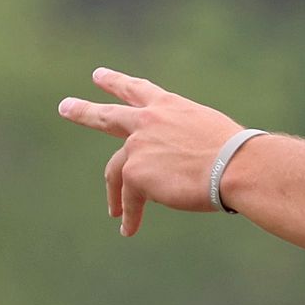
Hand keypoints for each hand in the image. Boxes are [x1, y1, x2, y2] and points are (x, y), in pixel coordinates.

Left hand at [58, 68, 241, 235]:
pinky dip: (131, 215)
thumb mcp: (210, 133)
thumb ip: (185, 140)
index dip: (117, 82)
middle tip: (66, 107)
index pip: (139, 90)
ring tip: (111, 210)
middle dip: (84, 111)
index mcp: (171, 106)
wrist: (236, 166)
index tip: (99, 75)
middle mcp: (149, 121)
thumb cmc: (238, 153)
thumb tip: (180, 162)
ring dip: (112, 192)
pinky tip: (130, 229)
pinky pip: (130, 199)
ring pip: (115, 170)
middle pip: (108, 116)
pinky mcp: (135, 173)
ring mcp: (138, 146)